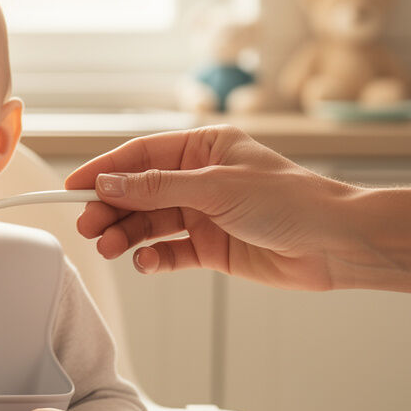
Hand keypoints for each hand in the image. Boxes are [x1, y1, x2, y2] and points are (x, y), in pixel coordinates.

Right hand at [65, 125, 356, 291]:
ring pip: (150, 223)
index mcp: (204, 148)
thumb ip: (157, 188)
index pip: (141, 156)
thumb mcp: (216, 187)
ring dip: (127, 235)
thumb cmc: (291, 201)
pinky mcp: (212, 248)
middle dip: (111, 208)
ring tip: (109, 248)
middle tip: (88, 225)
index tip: (73, 187)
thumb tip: (109, 184)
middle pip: (140, 192)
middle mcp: (201, 179)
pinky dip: (153, 258)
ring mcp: (205, 214)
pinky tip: (143, 262)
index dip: (105, 171)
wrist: (337, 244)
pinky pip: (170, 252)